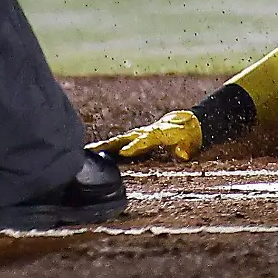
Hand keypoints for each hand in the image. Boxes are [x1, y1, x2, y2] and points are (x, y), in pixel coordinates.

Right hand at [88, 110, 203, 161]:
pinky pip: (119, 143)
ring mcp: (139, 134)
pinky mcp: (135, 138)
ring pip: (119, 140)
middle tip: (95, 150)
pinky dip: (106, 147)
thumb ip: (185, 148)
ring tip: (87, 151)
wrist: (187, 123)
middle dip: (111, 144)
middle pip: (126, 138)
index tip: (124, 152)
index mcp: (158, 134)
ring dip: (104, 146)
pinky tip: (92, 153)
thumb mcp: (190, 142)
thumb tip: (182, 154)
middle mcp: (145, 132)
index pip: (145, 140)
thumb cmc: (187, 136)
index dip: (135, 146)